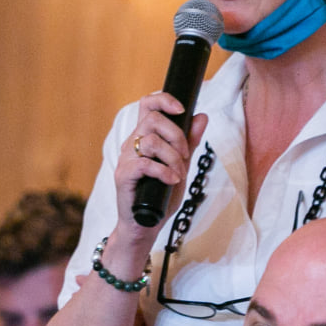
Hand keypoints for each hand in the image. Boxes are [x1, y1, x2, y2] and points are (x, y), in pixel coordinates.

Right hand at [115, 92, 208, 237]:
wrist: (145, 225)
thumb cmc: (160, 195)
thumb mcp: (180, 165)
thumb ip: (189, 142)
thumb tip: (202, 116)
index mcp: (144, 137)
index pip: (148, 105)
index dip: (164, 100)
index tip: (182, 110)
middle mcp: (132, 144)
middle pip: (153, 119)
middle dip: (176, 135)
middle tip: (184, 155)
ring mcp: (126, 159)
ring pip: (151, 141)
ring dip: (173, 157)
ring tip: (179, 174)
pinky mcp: (123, 176)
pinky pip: (145, 164)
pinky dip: (164, 171)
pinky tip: (172, 181)